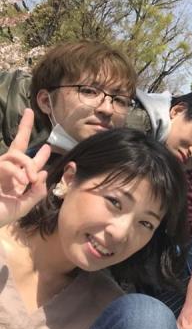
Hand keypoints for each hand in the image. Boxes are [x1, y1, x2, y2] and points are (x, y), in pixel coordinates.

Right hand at [0, 109, 49, 227]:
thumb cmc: (1, 216)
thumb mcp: (24, 206)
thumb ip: (36, 192)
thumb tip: (44, 173)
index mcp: (17, 180)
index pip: (29, 163)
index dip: (40, 155)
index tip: (48, 147)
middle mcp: (8, 172)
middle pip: (17, 145)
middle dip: (24, 128)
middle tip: (29, 111)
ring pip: (15, 154)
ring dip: (28, 163)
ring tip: (32, 178)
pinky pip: (7, 164)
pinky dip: (17, 171)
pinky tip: (24, 181)